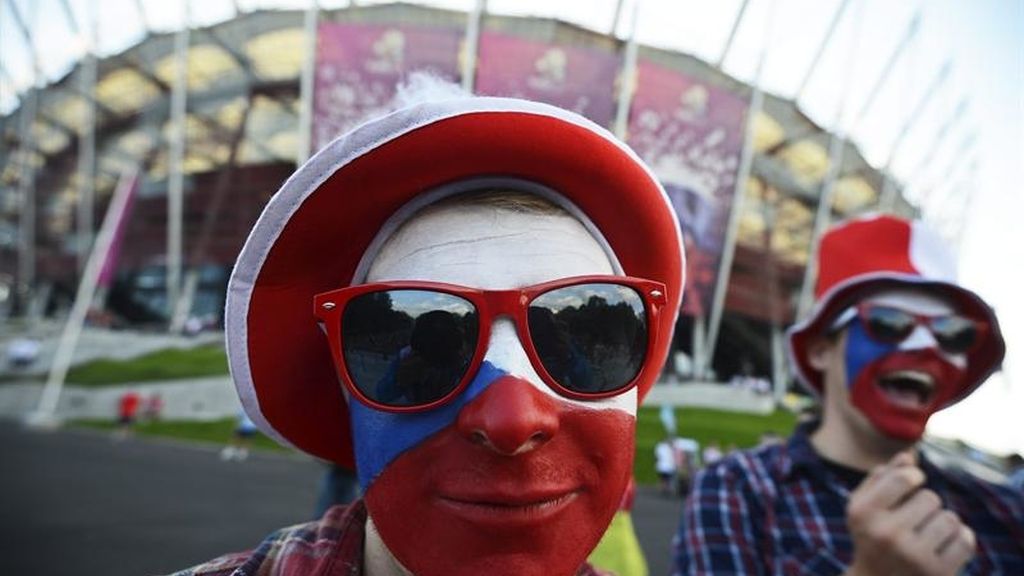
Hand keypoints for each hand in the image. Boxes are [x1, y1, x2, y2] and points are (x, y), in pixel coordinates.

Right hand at [844, 451, 974, 575]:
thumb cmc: (871, 536)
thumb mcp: (865, 505)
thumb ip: (883, 476)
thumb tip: (909, 455)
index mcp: (863, 512)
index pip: (906, 477)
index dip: (914, 477)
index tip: (910, 485)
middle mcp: (885, 534)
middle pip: (930, 498)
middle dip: (925, 505)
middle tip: (912, 521)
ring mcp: (913, 556)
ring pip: (950, 518)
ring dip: (942, 522)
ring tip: (926, 535)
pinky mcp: (937, 573)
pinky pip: (965, 539)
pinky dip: (959, 540)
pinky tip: (942, 547)